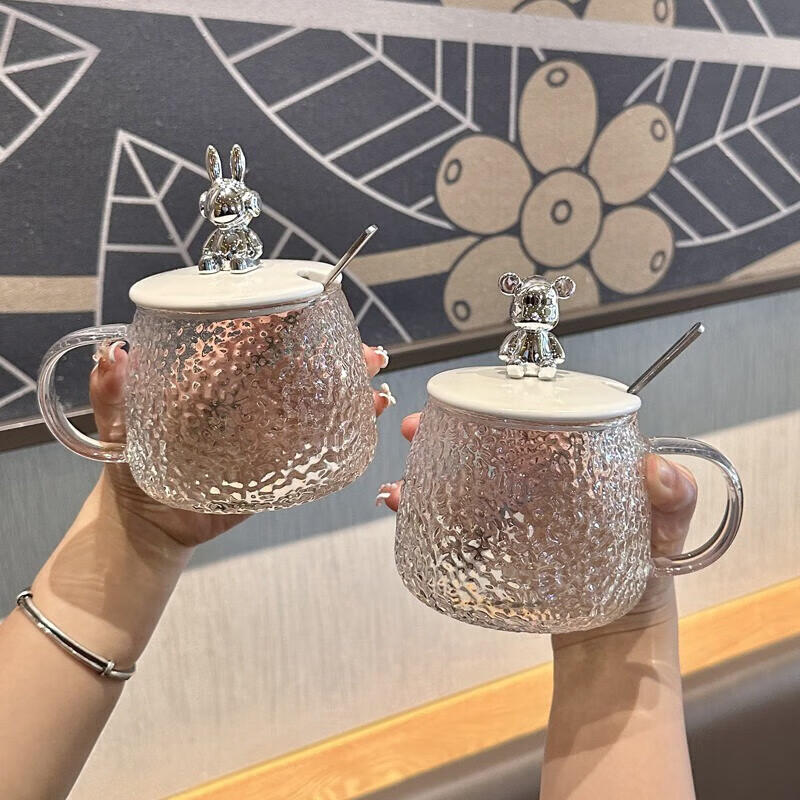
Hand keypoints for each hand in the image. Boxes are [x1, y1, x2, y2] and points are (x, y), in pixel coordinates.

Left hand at [91, 341, 392, 547]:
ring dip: (348, 386)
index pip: (251, 344)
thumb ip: (112, 392)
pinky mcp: (278, 464)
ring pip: (313, 400)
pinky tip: (368, 416)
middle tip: (363, 349)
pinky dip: (344, 429)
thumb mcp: (118, 425)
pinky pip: (314, 444)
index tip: (307, 309)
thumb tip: (111, 355)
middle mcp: (246, 400)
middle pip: (296, 367)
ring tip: (374, 376)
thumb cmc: (131, 466)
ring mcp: (266, 431)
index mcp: (213, 381)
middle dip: (332, 353)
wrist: (147, 523)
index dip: (281, 324)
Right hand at [378, 412, 697, 636]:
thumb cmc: (644, 574)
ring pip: (464, 474)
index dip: (498, 399)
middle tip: (417, 428)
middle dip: (444, 427)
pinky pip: (459, 517)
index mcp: (576, 457)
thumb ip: (674, 500)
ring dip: (427, 468)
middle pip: (486, 438)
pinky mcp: (499, 539)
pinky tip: (408, 507)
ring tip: (403, 479)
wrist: (617, 634)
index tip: (472, 397)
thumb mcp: (663, 533)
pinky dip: (428, 510)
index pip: (534, 413)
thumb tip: (661, 471)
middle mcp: (541, 475)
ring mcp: (516, 507)